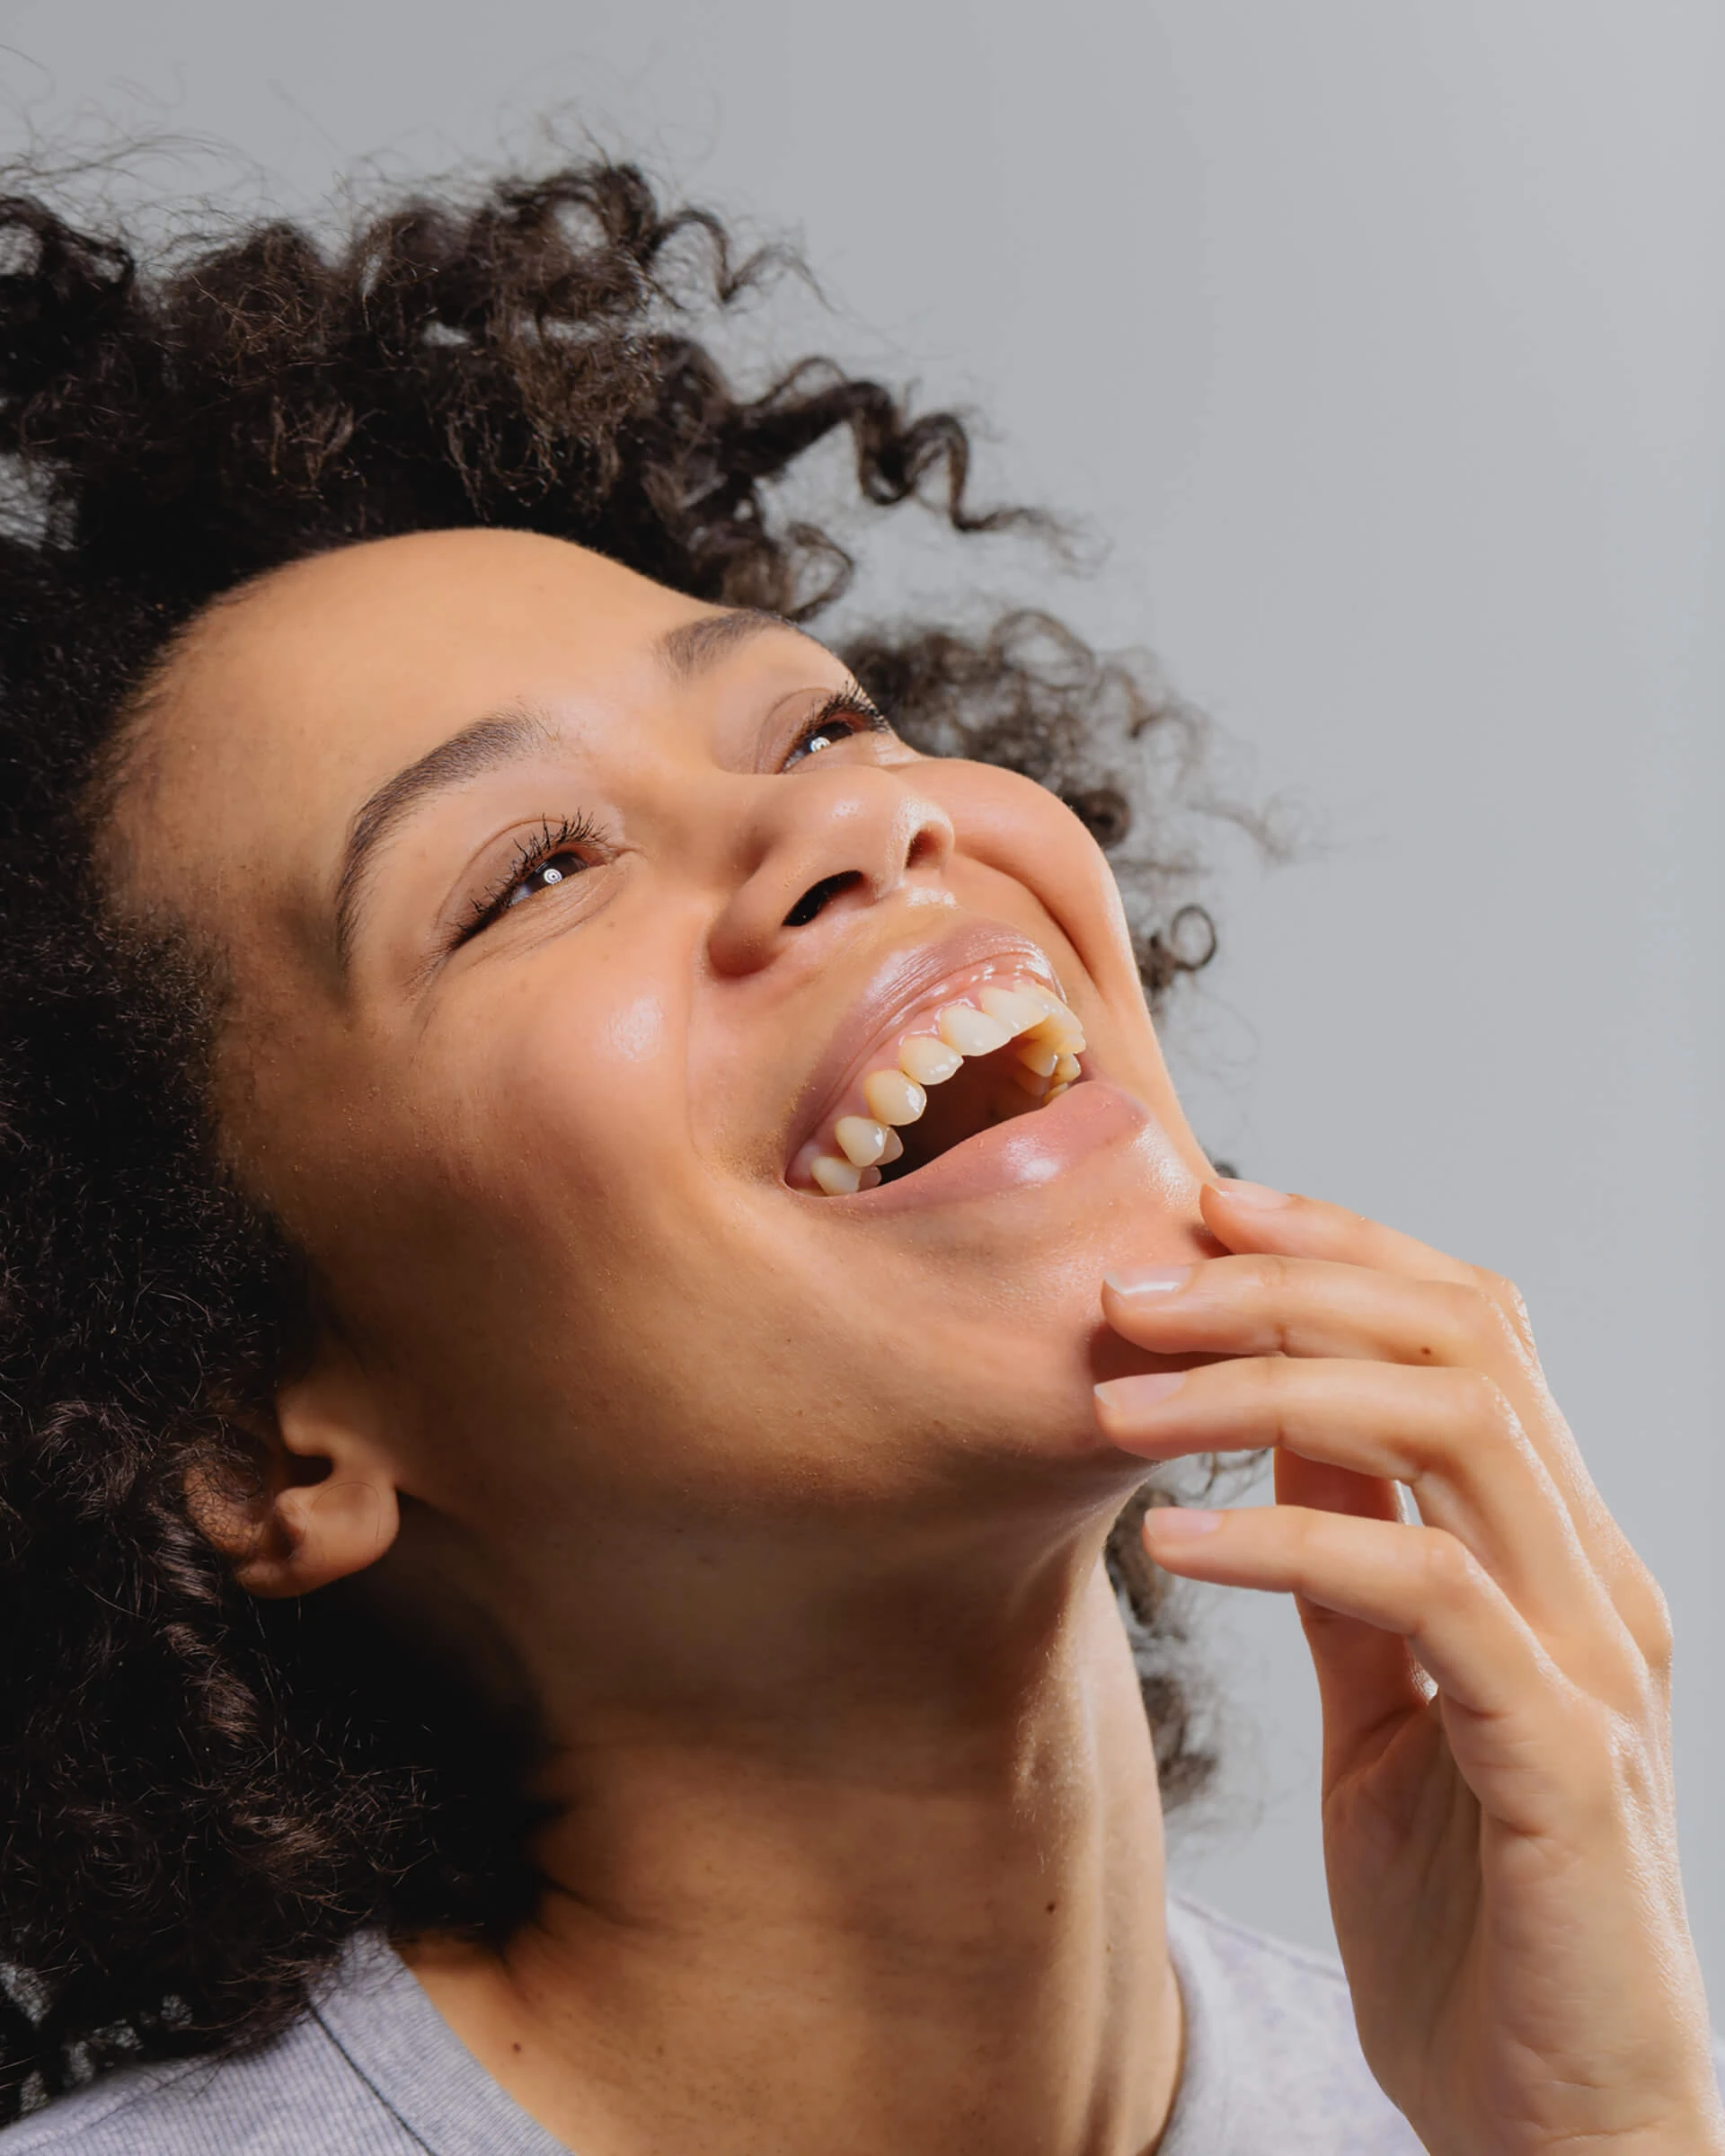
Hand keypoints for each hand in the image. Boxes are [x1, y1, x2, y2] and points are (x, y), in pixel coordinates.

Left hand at [1094, 1180, 1723, 2155]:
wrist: (1564, 2139)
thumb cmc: (1471, 1920)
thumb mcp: (1389, 1705)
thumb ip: (1356, 1564)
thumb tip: (1283, 1426)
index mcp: (1553, 1553)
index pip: (1469, 1328)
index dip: (1339, 1245)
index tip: (1202, 1213)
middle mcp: (1593, 1581)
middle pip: (1463, 1340)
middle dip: (1284, 1286)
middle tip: (1129, 1291)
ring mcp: (1591, 1666)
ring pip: (1453, 1428)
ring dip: (1266, 1388)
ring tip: (1122, 1402)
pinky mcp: (1563, 1764)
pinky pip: (1427, 1595)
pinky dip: (1292, 1541)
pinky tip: (1175, 1545)